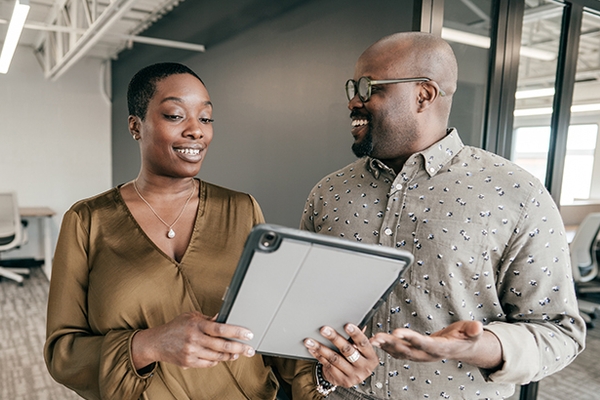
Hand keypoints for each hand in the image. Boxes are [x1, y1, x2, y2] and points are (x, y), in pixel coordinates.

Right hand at [132, 311, 254, 369]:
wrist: (156, 342)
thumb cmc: (176, 327)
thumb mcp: (191, 317)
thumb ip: (208, 319)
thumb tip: (225, 318)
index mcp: (196, 325)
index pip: (221, 328)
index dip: (237, 331)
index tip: (248, 334)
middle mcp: (194, 339)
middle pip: (222, 345)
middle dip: (239, 347)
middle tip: (250, 349)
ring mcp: (191, 352)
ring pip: (217, 356)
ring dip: (230, 355)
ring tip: (238, 353)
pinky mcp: (189, 362)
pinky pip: (209, 363)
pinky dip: (217, 360)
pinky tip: (223, 357)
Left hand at [303, 324, 378, 386]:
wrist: (351, 378)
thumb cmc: (357, 359)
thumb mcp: (362, 350)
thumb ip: (358, 338)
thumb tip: (359, 321)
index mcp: (371, 358)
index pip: (363, 343)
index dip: (356, 334)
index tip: (347, 325)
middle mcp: (364, 368)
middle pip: (348, 350)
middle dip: (334, 338)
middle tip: (324, 329)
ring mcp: (353, 376)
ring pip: (335, 359)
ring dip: (321, 348)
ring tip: (310, 340)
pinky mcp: (342, 380)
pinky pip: (328, 366)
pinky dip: (318, 356)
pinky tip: (312, 349)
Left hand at [370, 320, 501, 369]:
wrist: (461, 348)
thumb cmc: (464, 338)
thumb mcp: (471, 333)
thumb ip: (472, 330)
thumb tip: (477, 326)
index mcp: (439, 348)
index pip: (423, 343)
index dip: (410, 338)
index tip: (397, 332)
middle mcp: (427, 354)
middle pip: (407, 350)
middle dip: (391, 343)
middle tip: (377, 337)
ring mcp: (419, 355)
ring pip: (399, 352)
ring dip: (385, 345)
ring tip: (372, 339)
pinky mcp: (413, 352)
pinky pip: (397, 352)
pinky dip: (386, 347)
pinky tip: (375, 341)